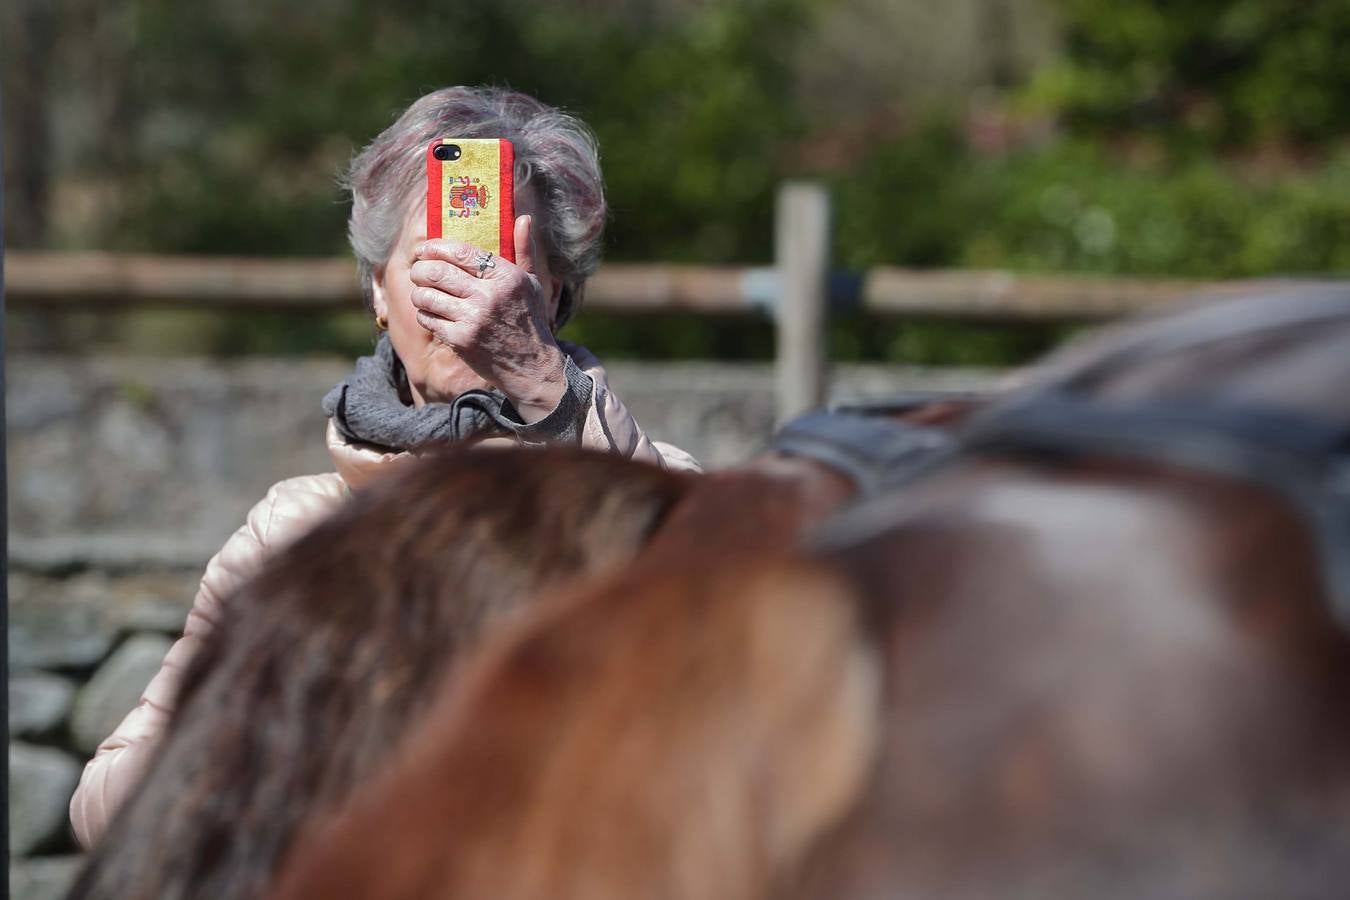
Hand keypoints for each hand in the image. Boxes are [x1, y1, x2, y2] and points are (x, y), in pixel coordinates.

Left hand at [409, 215, 565, 421]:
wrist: (531, 366)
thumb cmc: (530, 320)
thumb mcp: (532, 283)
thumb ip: (524, 250)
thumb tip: (524, 217)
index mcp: (506, 276)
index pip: (460, 252)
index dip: (435, 247)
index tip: (425, 249)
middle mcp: (488, 296)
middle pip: (436, 271)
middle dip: (420, 269)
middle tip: (418, 271)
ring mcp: (473, 319)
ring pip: (426, 295)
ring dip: (419, 292)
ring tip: (423, 292)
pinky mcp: (460, 340)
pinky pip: (428, 318)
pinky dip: (425, 314)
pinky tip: (432, 313)